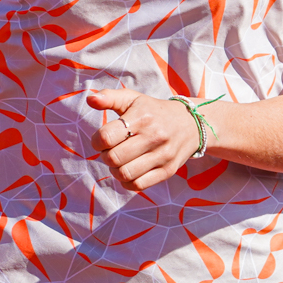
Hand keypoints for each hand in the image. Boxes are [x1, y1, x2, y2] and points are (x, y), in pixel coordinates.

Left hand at [88, 89, 202, 191]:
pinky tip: (129, 170)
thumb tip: (90, 99)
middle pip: (113, 158)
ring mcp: (163, 155)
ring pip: (124, 174)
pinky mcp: (168, 170)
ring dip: (115, 170)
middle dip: (105, 156)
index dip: (97, 141)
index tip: (102, 139)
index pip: (106, 137)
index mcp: (142, 117)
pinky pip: (138, 185)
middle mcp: (154, 136)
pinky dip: (127, 182)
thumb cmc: (154, 111)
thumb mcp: (133, 99)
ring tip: (119, 161)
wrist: (191, 123)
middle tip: (111, 150)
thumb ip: (110, 98)